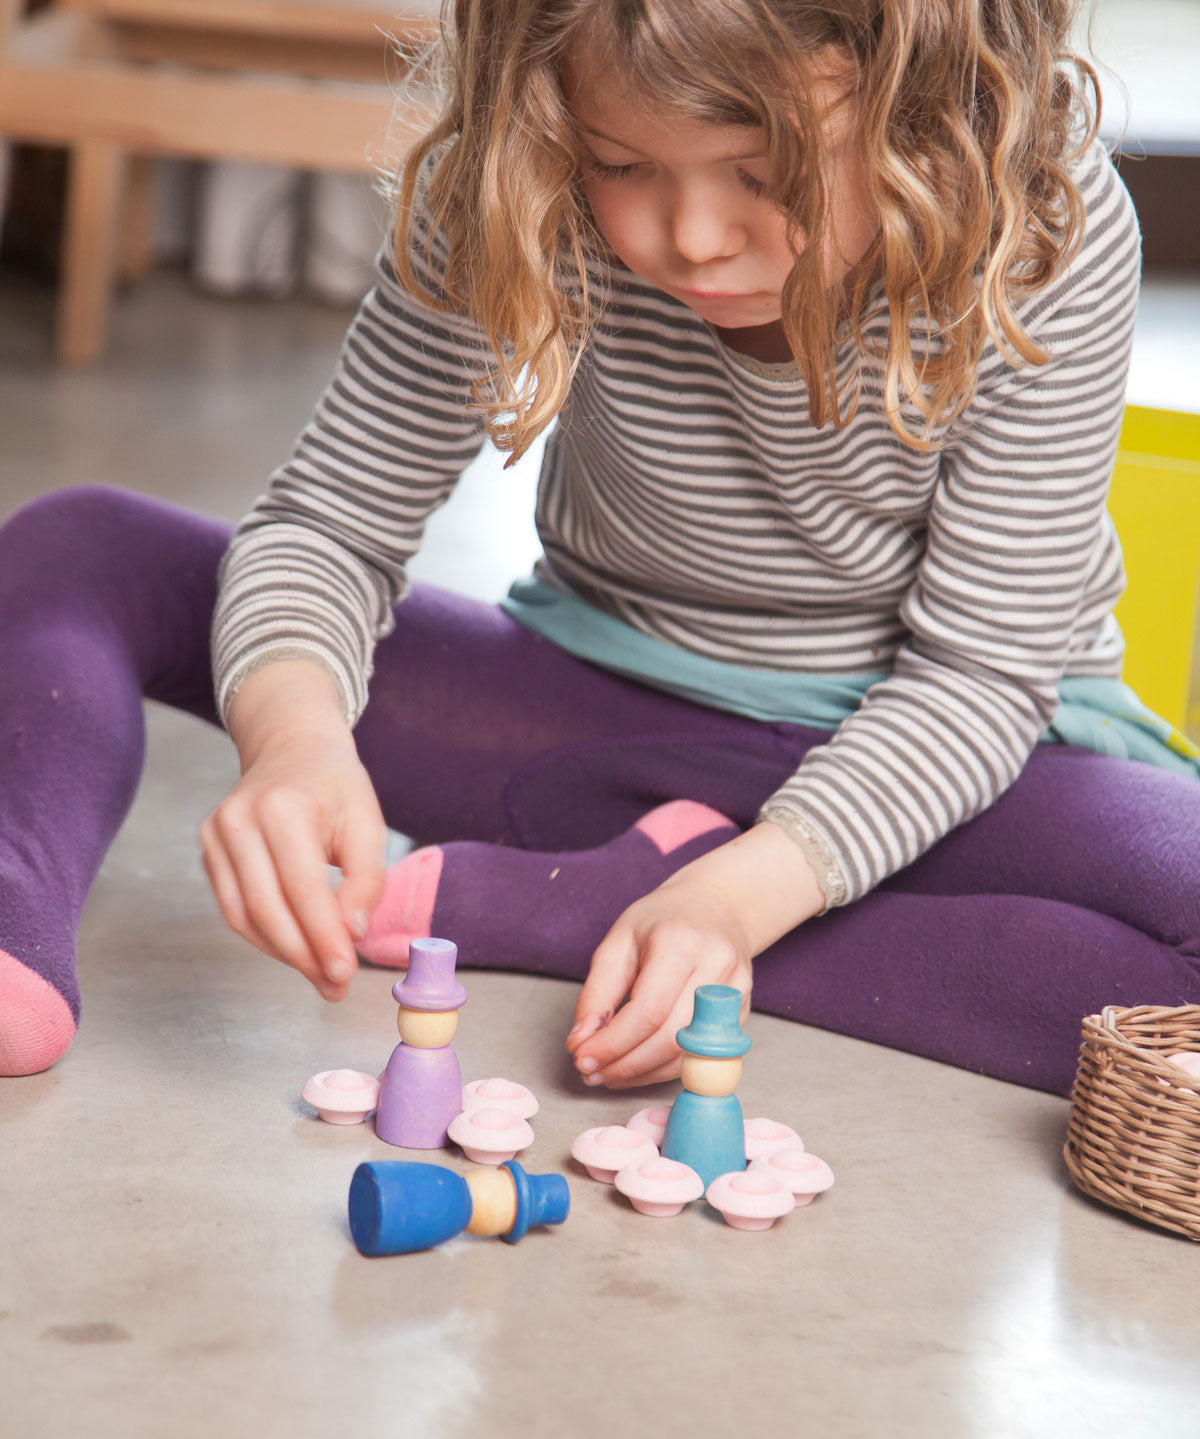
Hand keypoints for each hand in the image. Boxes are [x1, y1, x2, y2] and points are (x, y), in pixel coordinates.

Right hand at [200, 660, 386, 1000]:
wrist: (292, 748)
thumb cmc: (335, 786)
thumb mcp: (368, 822)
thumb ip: (367, 879)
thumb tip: (352, 933)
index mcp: (283, 807)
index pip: (302, 887)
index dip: (323, 937)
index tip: (344, 972)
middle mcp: (239, 820)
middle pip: (267, 908)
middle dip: (303, 956)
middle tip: (334, 986)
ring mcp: (215, 834)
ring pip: (244, 916)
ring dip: (283, 954)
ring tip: (320, 975)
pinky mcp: (208, 850)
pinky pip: (233, 908)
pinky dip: (264, 936)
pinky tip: (295, 948)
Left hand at [565, 821, 825, 1088]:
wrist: (716, 908)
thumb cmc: (663, 921)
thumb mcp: (620, 942)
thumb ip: (597, 992)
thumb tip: (581, 1041)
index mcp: (682, 943)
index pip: (648, 1011)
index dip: (612, 1043)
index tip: (581, 1056)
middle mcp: (717, 969)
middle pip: (671, 1038)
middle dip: (625, 1064)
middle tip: (590, 1071)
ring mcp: (735, 995)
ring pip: (688, 1055)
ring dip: (642, 1073)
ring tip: (608, 1072)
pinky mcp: (741, 1015)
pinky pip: (701, 1056)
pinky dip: (664, 1069)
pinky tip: (637, 1067)